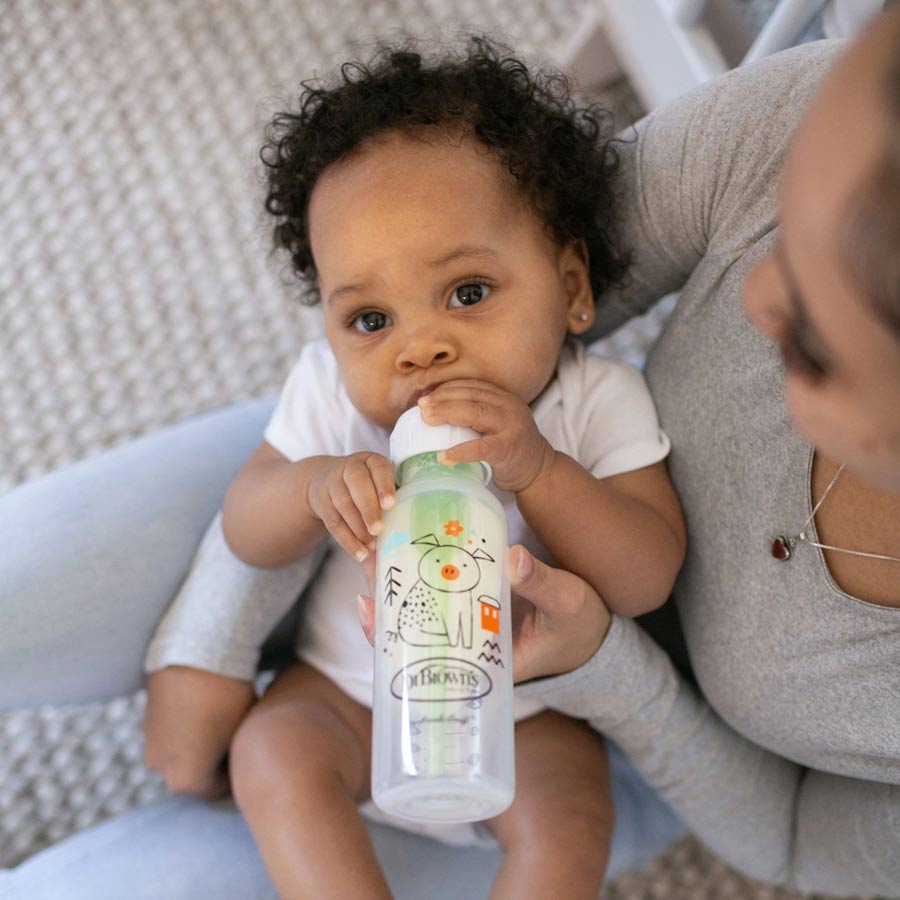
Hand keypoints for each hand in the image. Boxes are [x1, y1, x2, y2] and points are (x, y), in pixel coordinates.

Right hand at [143, 666, 254, 797]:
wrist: (197, 653)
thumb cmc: (228, 696)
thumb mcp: (243, 731)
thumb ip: (238, 755)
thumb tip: (243, 756)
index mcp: (186, 781)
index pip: (220, 787)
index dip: (239, 769)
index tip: (251, 752)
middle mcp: (161, 768)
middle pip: (196, 772)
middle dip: (216, 760)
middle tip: (237, 736)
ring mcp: (149, 743)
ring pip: (181, 752)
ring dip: (198, 743)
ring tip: (221, 719)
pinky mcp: (145, 719)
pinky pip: (170, 732)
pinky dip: (185, 727)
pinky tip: (204, 707)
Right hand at [306, 452, 395, 560]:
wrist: (327, 480)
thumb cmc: (367, 484)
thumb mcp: (380, 482)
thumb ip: (394, 498)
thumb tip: (412, 525)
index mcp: (371, 461)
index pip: (378, 469)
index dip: (384, 486)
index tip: (390, 505)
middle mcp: (350, 468)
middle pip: (357, 485)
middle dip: (369, 509)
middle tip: (378, 529)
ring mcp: (332, 484)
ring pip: (344, 505)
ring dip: (358, 528)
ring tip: (372, 545)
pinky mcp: (322, 502)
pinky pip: (334, 523)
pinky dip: (348, 540)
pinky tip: (360, 553)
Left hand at [356, 545, 610, 682]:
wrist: (591, 630)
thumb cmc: (580, 625)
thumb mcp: (566, 604)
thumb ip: (541, 583)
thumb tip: (513, 558)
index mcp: (485, 662)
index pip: (425, 657)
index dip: (391, 636)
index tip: (369, 606)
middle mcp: (470, 648)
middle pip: (415, 630)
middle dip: (387, 600)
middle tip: (367, 562)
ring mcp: (471, 626)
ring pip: (425, 609)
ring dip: (401, 582)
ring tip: (377, 549)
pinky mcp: (477, 605)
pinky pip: (443, 593)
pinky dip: (426, 572)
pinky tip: (408, 547)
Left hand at [418, 380, 553, 492]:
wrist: (539, 469)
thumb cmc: (509, 446)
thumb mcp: (497, 422)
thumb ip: (476, 413)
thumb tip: (434, 409)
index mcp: (504, 397)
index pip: (472, 386)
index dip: (447, 388)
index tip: (426, 395)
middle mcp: (509, 407)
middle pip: (471, 396)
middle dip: (442, 398)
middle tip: (421, 406)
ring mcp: (510, 427)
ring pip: (475, 413)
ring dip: (447, 414)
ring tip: (426, 420)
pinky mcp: (508, 449)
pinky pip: (481, 447)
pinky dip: (460, 451)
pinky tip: (443, 456)